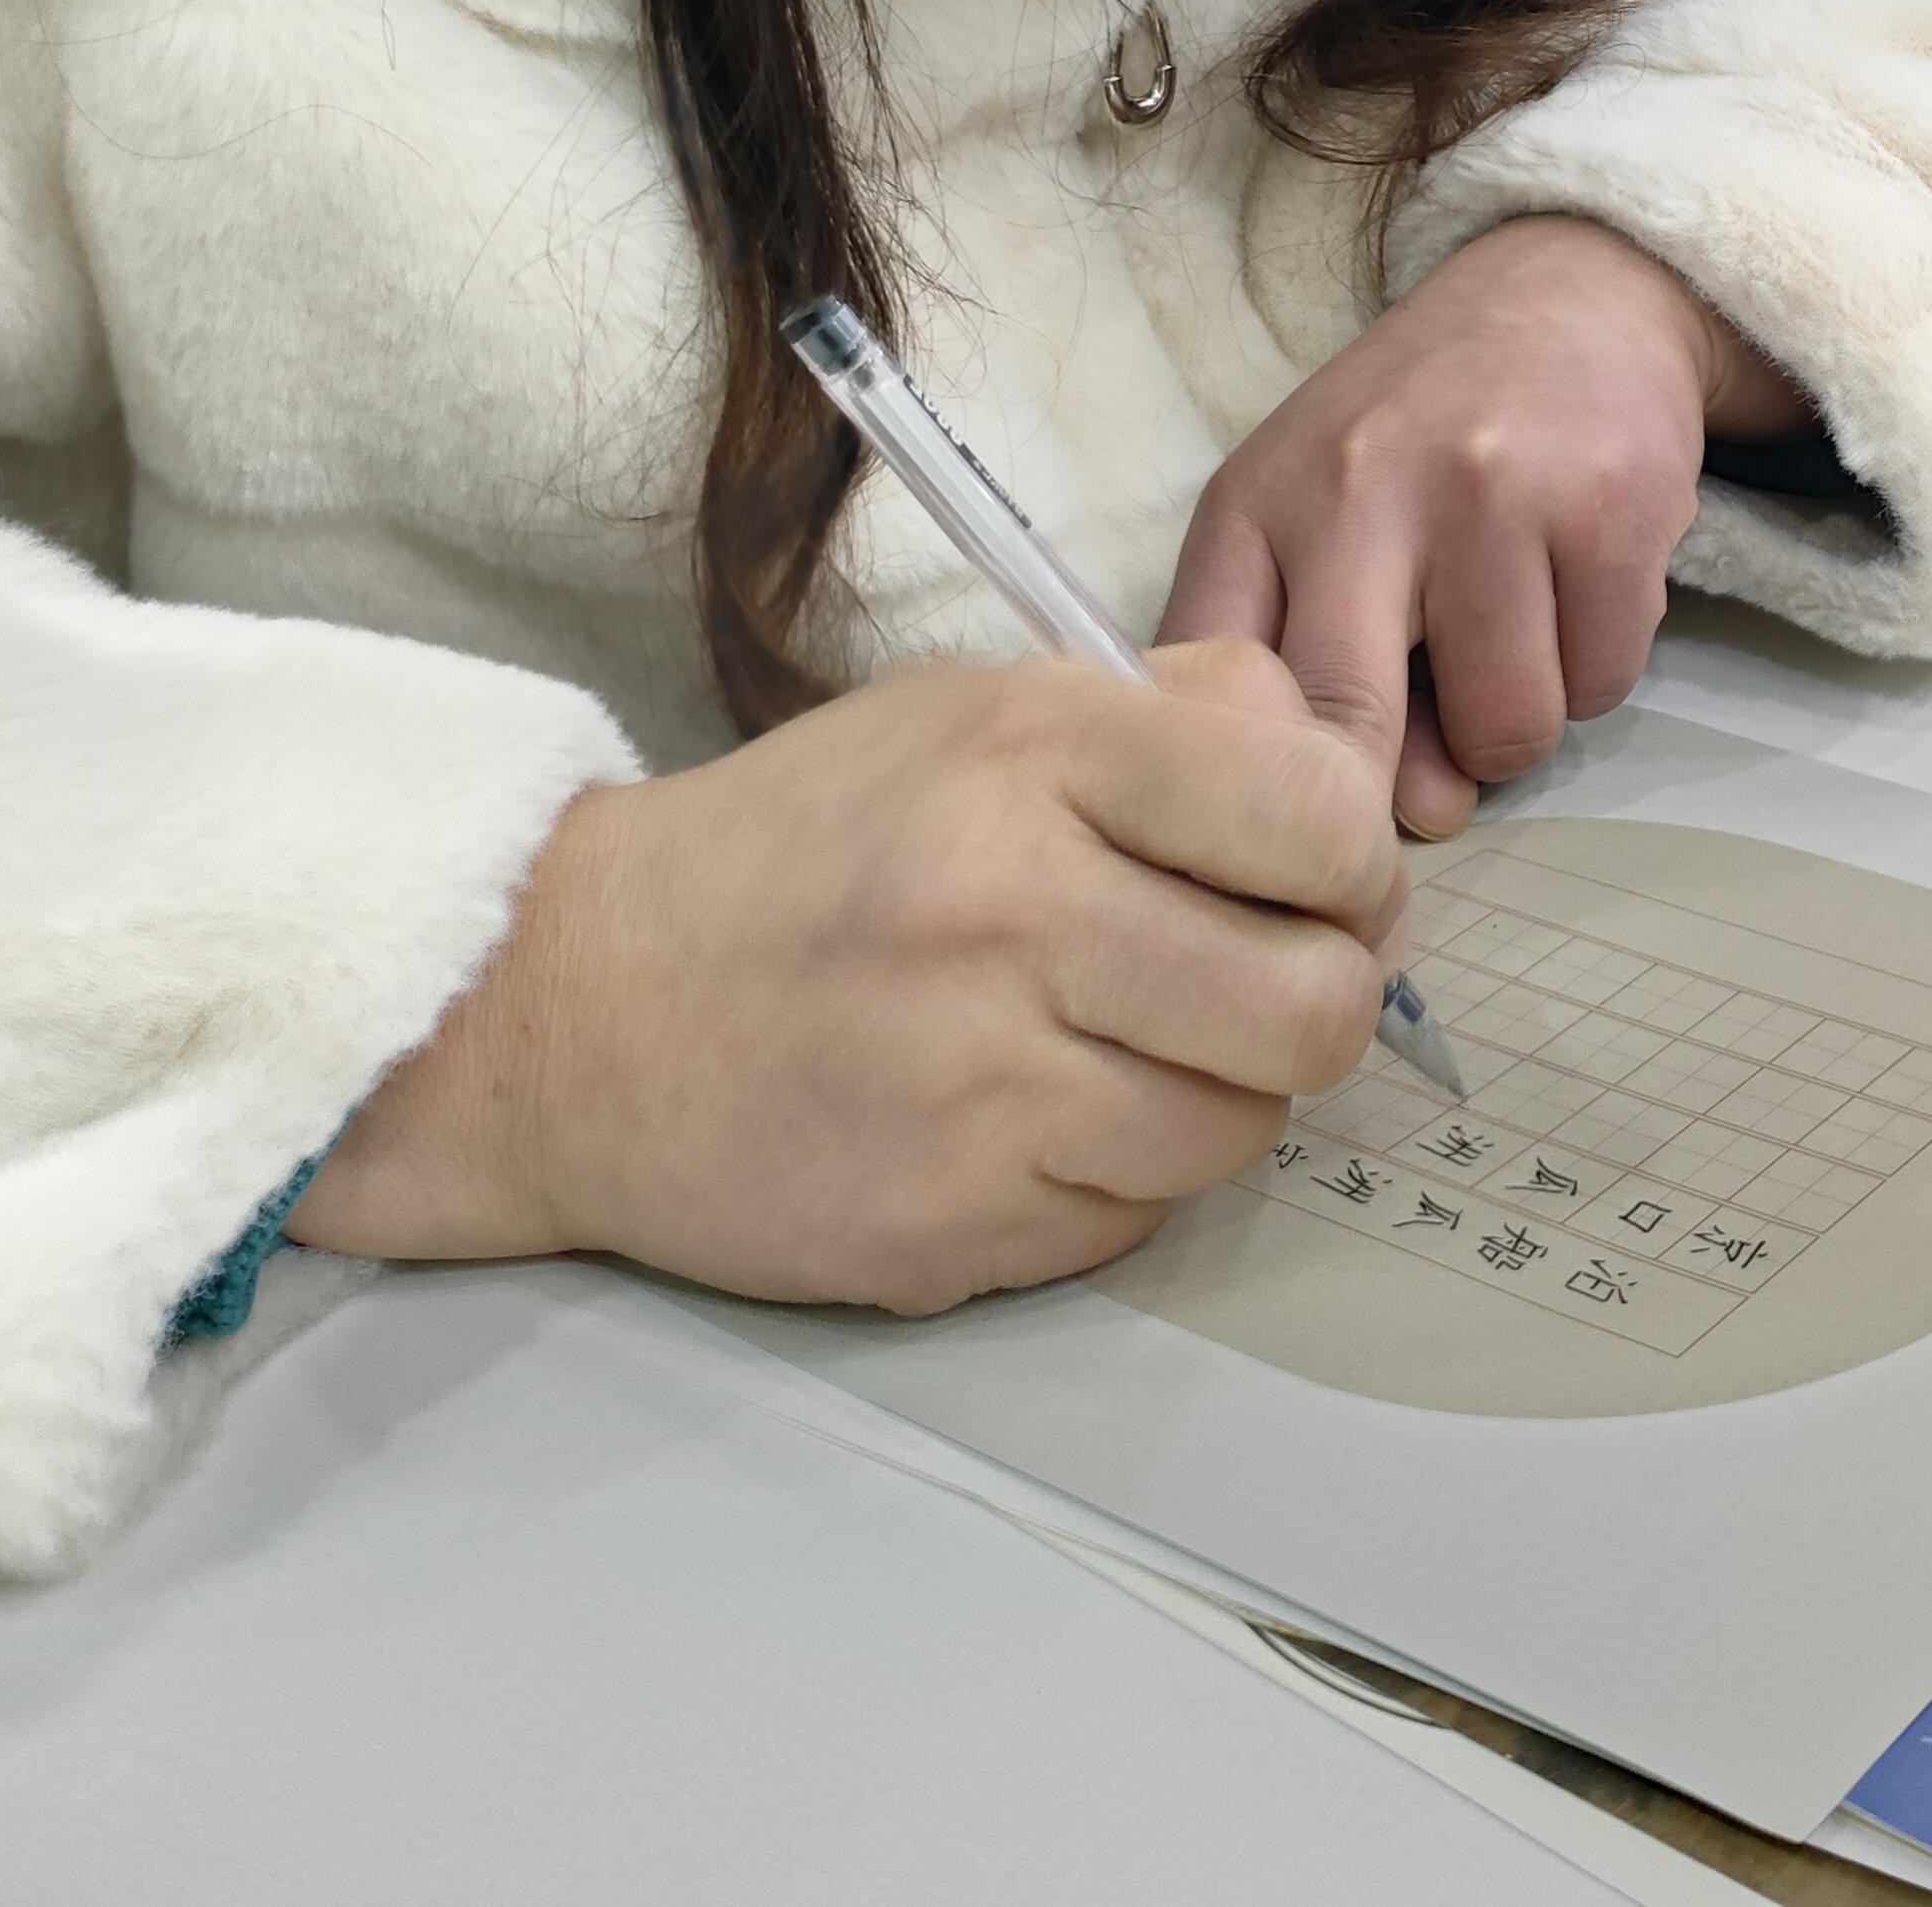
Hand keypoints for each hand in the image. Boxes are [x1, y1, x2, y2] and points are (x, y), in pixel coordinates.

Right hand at [285, 640, 1403, 1313]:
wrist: (573, 1009)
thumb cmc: (810, 847)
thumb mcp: (982, 708)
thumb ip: (1181, 717)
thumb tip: (1351, 782)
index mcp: (1037, 751)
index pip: (1322, 820)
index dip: (1358, 866)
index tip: (1323, 882)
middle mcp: (1012, 909)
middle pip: (1316, 1008)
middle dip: (1322, 1001)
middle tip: (1260, 984)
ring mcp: (977, 1082)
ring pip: (1241, 1131)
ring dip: (1216, 1095)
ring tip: (1120, 1045)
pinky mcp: (946, 1224)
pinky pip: (1136, 1219)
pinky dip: (1117, 1176)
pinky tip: (1030, 1115)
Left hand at [1165, 214, 1810, 838]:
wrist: (1567, 293)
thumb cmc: (1418, 436)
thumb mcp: (1311, 518)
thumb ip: (1316, 670)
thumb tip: (1412, 816)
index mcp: (1256, 503)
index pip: (1219, 693)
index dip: (1251, 800)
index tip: (1292, 836)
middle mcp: (1359, 485)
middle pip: (1348, 725)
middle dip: (1389, 795)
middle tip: (1421, 793)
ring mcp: (1490, 490)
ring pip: (1504, 729)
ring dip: (1516, 722)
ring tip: (1510, 637)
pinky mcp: (1610, 504)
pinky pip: (1604, 681)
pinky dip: (1597, 667)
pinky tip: (1577, 592)